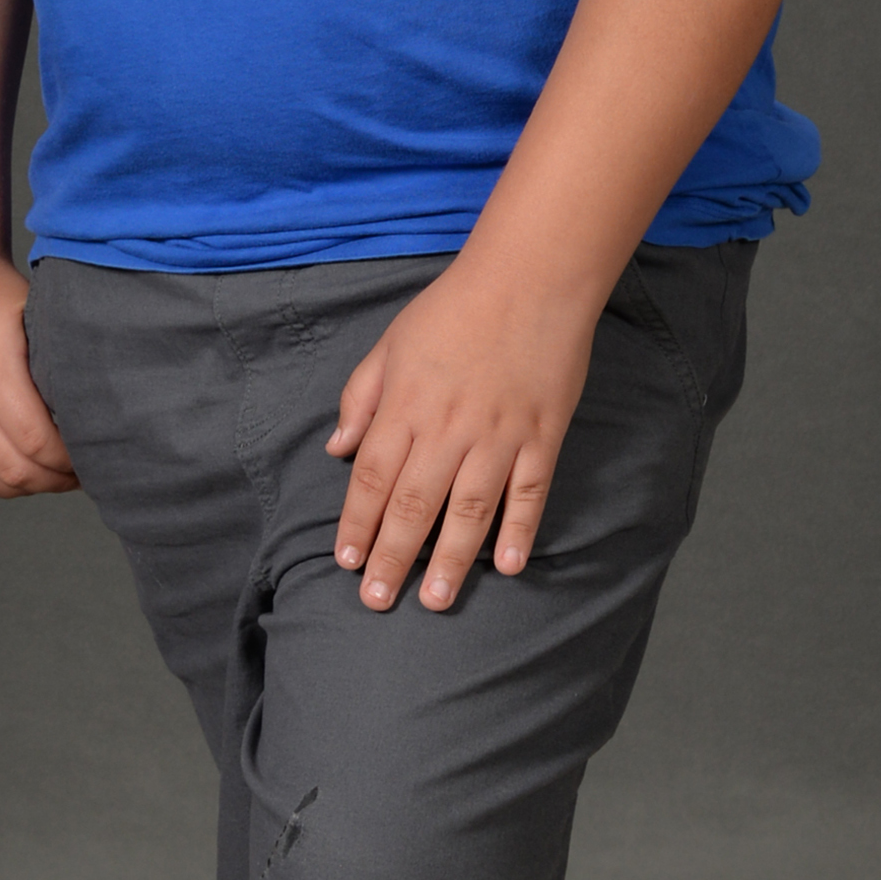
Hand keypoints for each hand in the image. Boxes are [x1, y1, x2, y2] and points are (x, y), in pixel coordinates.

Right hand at [0, 254, 78, 494]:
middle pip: (13, 470)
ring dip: (19, 487)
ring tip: (44, 475)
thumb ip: (60, 363)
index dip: (69, 462)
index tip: (91, 457)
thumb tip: (101, 405)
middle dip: (53, 481)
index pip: (38, 444)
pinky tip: (2, 470)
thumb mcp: (37, 317)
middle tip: (77, 474)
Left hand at [328, 259, 597, 610]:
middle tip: (378, 602)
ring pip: (469, 511)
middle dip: (392, 558)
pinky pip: (529, 493)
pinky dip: (520, 531)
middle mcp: (448, 429)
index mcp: (406, 405)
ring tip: (437, 601)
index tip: (347, 561)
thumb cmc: (454, 308)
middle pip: (413, 506)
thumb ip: (361, 397)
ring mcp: (499, 436)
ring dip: (451, 560)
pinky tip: (509, 566)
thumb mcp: (391, 342)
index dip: (357, 523)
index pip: (371, 478)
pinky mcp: (542, 436)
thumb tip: (338, 449)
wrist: (529, 277)